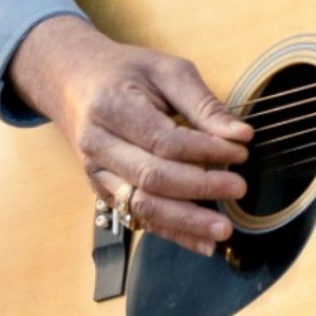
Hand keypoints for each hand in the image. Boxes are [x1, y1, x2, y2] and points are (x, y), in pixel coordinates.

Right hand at [6, 15, 249, 256]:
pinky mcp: (104, 192)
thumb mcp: (166, 71)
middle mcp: (98, 145)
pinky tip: (203, 244)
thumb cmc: (125, 73)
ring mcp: (97, 173)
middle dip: (200, 187)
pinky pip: (139, 219)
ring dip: (186, 221)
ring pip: (143, 206)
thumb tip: (240, 135)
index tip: (240, 151)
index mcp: (111, 108)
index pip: (163, 140)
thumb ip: (204, 103)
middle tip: (239, 187)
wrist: (75, 83)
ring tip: (224, 229)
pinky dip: (173, 234)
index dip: (205, 150)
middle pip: (152, 177)